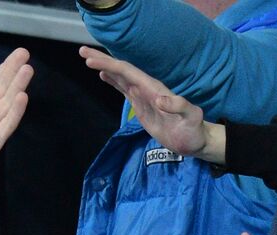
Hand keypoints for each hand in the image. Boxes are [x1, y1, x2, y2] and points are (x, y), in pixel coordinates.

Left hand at [0, 48, 31, 196]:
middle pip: (2, 88)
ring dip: (17, 87)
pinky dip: (14, 112)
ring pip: (7, 103)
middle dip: (14, 72)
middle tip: (26, 54)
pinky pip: (6, 125)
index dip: (5, 68)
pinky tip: (21, 98)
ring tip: (27, 70)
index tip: (20, 53)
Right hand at [79, 47, 214, 157]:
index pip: (129, 73)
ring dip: (105, 67)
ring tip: (87, 59)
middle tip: (82, 52)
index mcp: (154, 89)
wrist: (193, 140)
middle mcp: (147, 88)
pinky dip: (113, 80)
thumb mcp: (191, 118)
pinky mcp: (141, 104)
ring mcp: (143, 96)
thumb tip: (160, 99)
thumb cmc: (193, 130)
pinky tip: (103, 75)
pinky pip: (124, 88)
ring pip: (121, 77)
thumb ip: (179, 106)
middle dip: (103, 60)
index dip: (111, 66)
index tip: (93, 61)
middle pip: (122, 70)